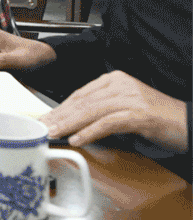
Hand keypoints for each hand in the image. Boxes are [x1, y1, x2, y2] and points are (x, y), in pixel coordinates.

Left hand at [42, 71, 188, 150]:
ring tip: (53, 133)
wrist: (189, 123)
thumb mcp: (125, 107)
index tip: (45, 118)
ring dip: (69, 124)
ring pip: (91, 110)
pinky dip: (91, 132)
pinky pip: (108, 123)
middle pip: (82, 101)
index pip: (80, 94)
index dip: (60, 107)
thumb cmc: (158, 118)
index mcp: (115, 80)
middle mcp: (120, 85)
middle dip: (59, 116)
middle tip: (42, 127)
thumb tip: (72, 121)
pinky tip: (78, 139)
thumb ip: (101, 109)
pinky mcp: (139, 115)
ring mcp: (130, 98)